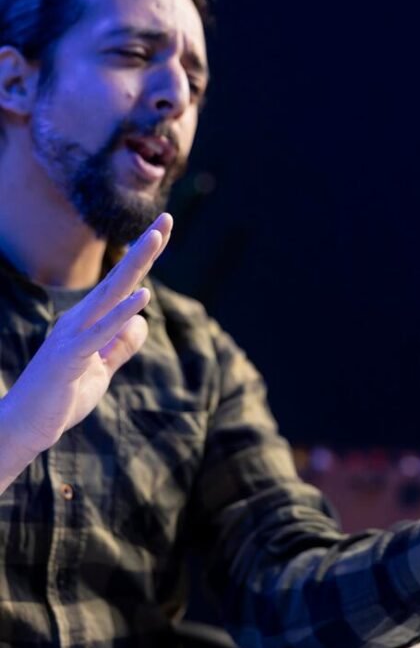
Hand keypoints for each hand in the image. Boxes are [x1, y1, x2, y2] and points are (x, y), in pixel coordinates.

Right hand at [0, 213, 172, 463]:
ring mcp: (73, 336)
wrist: (25, 427)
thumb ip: (120, 345)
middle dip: (144, 249)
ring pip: (110, 294)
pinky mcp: (69, 357)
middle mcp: (79, 320)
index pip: (122, 285)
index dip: (143, 259)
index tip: (163, 231)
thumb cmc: (60, 398)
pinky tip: (142, 296)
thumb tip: (141, 320)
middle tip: (166, 220)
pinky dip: (122, 313)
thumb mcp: (101, 369)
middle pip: (119, 278)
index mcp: (88, 322)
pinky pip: (100, 332)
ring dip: (134, 265)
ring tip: (155, 239)